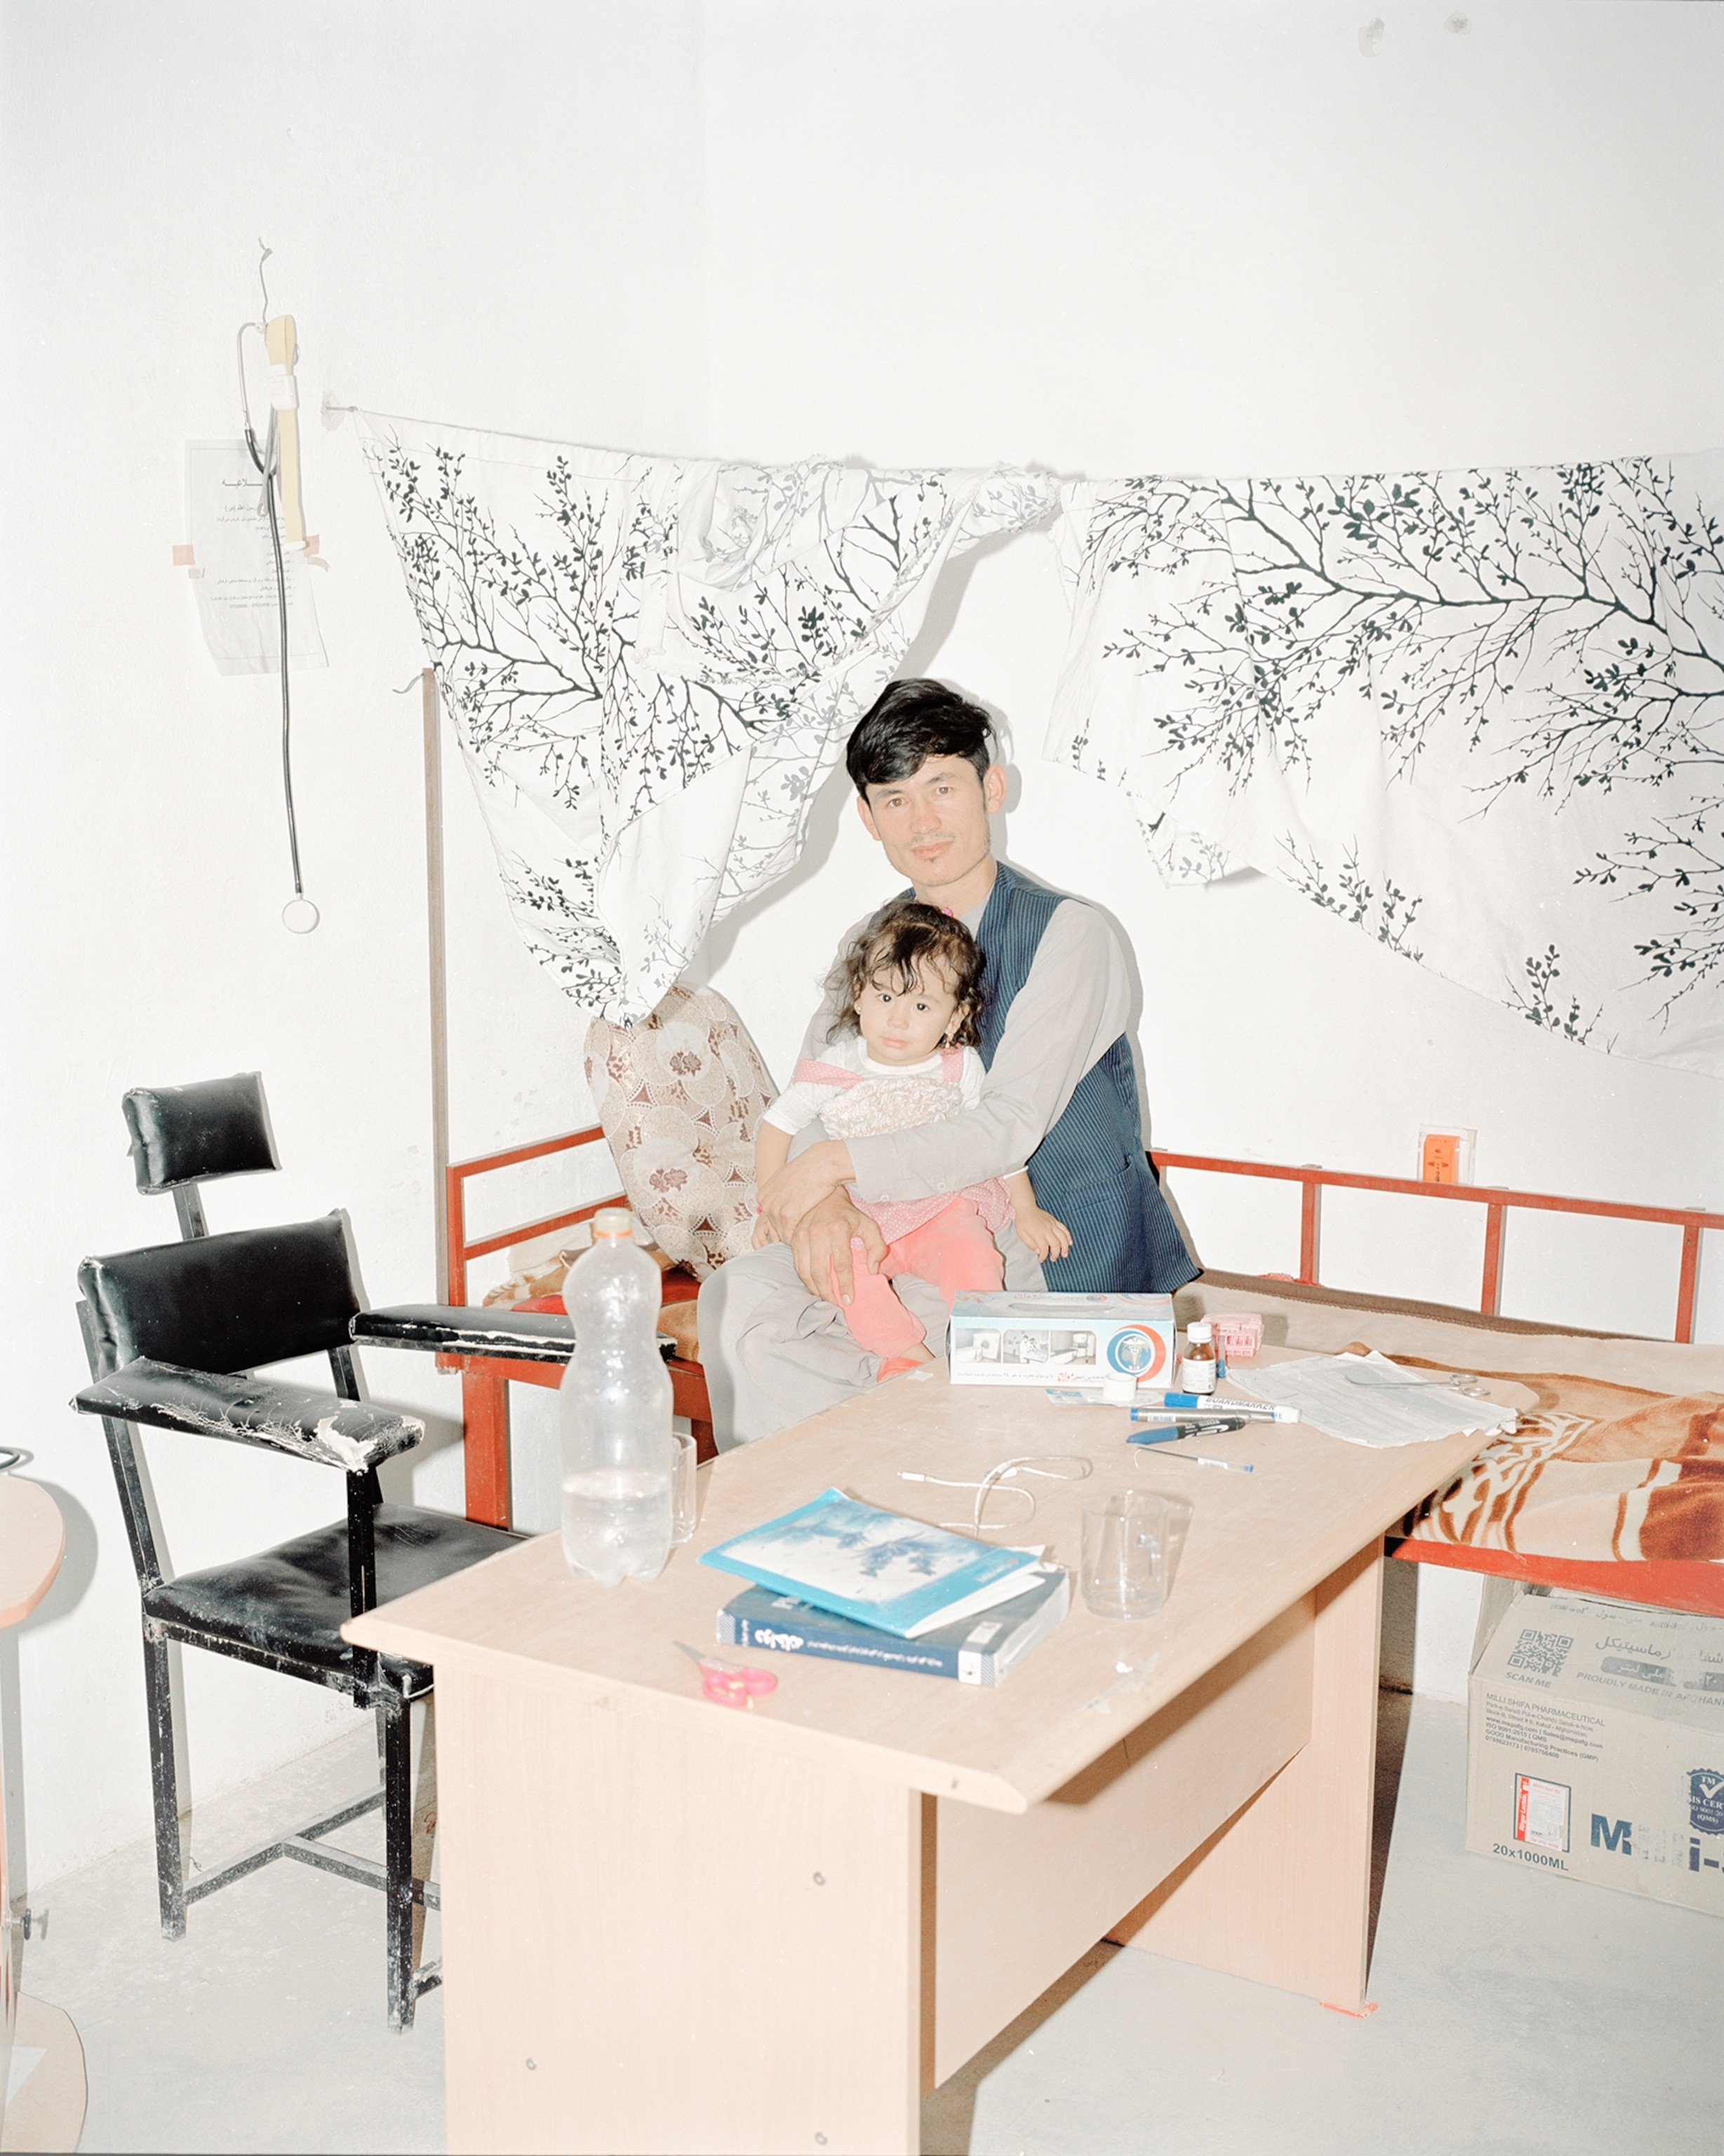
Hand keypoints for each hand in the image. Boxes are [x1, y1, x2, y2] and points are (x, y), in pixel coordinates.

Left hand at [754, 1138, 852, 1246]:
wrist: (820, 1164)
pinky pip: (791, 1236)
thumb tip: (786, 1203)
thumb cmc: (809, 1169)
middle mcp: (766, 1203)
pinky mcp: (787, 1215)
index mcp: (764, 1195)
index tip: (799, 1219)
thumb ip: (781, 1193)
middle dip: (791, 1229)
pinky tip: (810, 1230)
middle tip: (805, 1226)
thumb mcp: (787, 1178)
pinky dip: (801, 1237)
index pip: (771, 1218)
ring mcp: (775, 1210)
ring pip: (783, 1234)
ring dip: (796, 1234)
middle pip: (776, 1228)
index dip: (786, 1221)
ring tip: (809, 1228)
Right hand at [790, 1189, 886, 1303]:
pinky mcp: (793, 1239)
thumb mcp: (869, 1226)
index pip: (841, 1264)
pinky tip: (815, 1287)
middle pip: (820, 1272)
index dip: (845, 1285)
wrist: (825, 1198)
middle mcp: (818, 1233)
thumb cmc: (848, 1216)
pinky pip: (797, 1265)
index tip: (849, 1300)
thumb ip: (877, 1247)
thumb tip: (872, 1270)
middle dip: (827, 1293)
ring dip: (815, 1289)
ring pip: (805, 1271)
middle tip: (835, 1305)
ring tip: (825, 1299)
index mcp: (838, 1230)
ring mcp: (802, 1236)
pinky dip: (805, 1280)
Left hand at [1014, 1205, 1072, 1263]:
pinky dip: (1068, 1236)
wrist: (1026, 1208)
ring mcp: (1052, 1224)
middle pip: (1055, 1243)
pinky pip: (1064, 1228)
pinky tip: (1070, 1243)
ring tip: (1064, 1254)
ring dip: (1065, 1247)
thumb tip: (1038, 1251)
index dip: (1043, 1256)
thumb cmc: (1023, 1221)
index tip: (1041, 1260)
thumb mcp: (1021, 1234)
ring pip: (1062, 1236)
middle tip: (1053, 1258)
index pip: (1043, 1248)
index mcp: (1037, 1232)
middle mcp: (1046, 1228)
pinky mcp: (1055, 1221)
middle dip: (1056, 1253)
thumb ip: (1030, 1244)